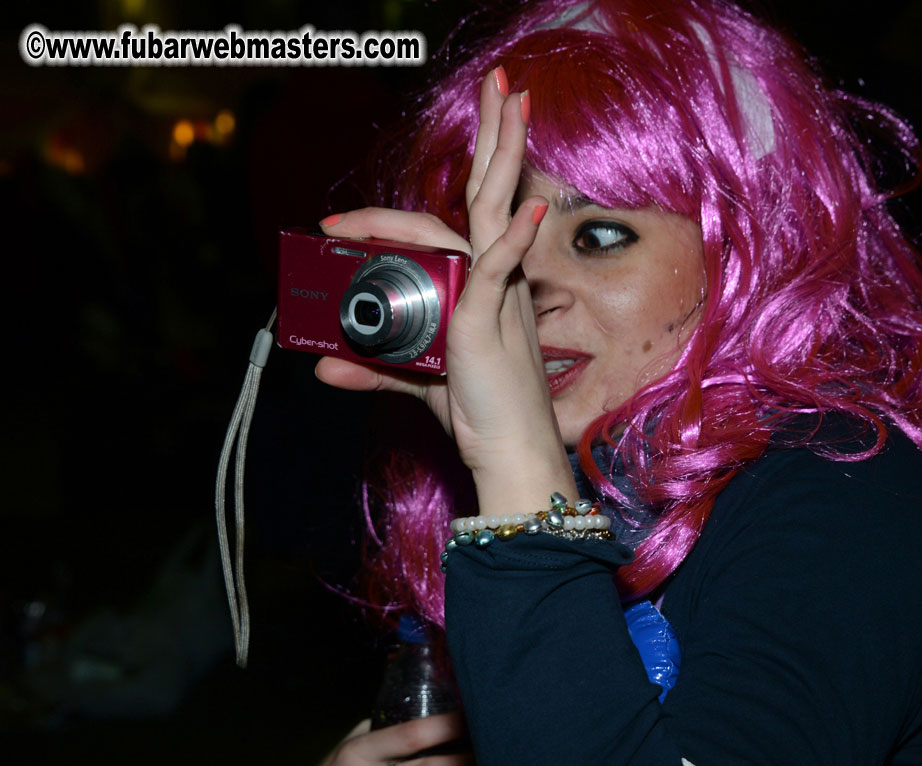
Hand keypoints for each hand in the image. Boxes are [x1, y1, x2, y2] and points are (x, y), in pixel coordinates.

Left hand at [316, 67, 574, 513]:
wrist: (508, 451)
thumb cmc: (478, 413)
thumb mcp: (417, 378)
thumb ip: (374, 365)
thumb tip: (324, 367)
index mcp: (478, 285)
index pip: (444, 227)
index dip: (388, 218)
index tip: (336, 226)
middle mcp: (492, 277)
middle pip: (488, 192)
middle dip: (495, 136)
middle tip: (502, 84)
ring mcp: (496, 292)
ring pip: (491, 208)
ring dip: (501, 151)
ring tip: (510, 99)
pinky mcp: (493, 315)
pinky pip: (501, 266)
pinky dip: (511, 239)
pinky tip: (522, 211)